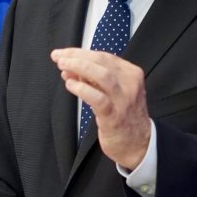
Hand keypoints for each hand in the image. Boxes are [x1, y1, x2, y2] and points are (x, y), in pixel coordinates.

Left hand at [51, 47, 150, 168]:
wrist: (138, 143)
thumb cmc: (122, 115)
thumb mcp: (110, 91)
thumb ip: (91, 79)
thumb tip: (69, 68)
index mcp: (130, 73)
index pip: (103, 56)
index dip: (80, 52)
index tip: (63, 53)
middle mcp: (129, 83)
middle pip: (101, 61)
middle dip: (77, 56)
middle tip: (58, 57)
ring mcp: (123, 99)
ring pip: (102, 75)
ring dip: (79, 67)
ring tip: (62, 66)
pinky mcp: (114, 115)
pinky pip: (98, 98)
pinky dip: (82, 88)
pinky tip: (70, 84)